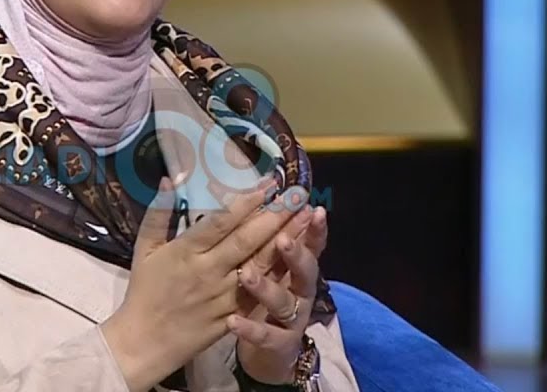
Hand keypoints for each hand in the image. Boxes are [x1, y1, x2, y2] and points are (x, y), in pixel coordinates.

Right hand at [100, 177, 303, 391]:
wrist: (144, 343)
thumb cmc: (144, 292)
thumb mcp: (145, 250)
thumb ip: (158, 214)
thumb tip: (169, 179)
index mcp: (187, 252)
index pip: (222, 222)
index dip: (247, 202)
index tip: (269, 184)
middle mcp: (209, 271)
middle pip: (248, 239)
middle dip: (276, 215)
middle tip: (298, 194)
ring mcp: (224, 295)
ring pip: (261, 264)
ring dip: (286, 239)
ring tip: (306, 217)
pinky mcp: (233, 314)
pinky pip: (260, 292)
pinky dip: (280, 273)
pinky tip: (296, 258)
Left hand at [230, 205, 328, 383]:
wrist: (271, 352)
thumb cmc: (267, 296)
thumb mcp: (271, 266)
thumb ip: (267, 236)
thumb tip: (263, 193)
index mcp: (298, 267)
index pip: (311, 243)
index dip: (314, 228)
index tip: (312, 208)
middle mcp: (301, 290)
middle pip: (304, 269)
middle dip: (295, 252)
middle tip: (282, 238)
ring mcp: (293, 318)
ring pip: (283, 302)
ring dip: (266, 288)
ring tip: (246, 275)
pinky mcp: (279, 344)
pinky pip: (266, 336)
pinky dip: (250, 329)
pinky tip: (232, 321)